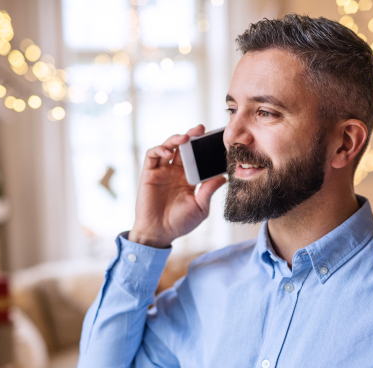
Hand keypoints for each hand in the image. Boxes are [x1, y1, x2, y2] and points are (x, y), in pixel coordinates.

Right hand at [128, 125, 226, 247]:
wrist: (159, 233)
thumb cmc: (180, 223)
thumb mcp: (200, 207)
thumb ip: (208, 191)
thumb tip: (223, 177)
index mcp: (189, 179)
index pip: (197, 158)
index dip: (203, 148)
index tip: (214, 140)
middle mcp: (176, 172)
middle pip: (184, 148)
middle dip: (192, 136)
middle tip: (200, 129)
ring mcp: (162, 172)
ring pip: (168, 147)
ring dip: (176, 139)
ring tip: (185, 137)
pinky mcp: (149, 174)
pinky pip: (152, 156)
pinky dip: (159, 149)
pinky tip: (167, 151)